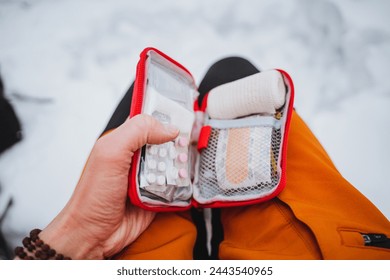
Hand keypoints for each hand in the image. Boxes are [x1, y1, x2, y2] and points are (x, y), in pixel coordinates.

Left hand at [39, 114, 178, 258]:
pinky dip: (181, 184)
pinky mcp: (156, 195)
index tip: (181, 117)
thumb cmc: (93, 196)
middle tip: (180, 149)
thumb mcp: (111, 154)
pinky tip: (181, 183)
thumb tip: (168, 128)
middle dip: (176, 144)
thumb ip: (136, 132)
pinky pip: (176, 185)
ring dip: (179, 165)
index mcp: (123, 142)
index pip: (148, 120)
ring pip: (173, 163)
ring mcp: (147, 176)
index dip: (165, 116)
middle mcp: (136, 157)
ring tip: (178, 169)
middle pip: (166, 142)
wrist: (94, 234)